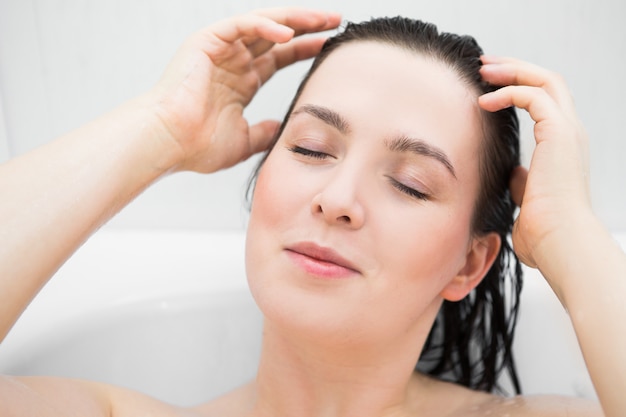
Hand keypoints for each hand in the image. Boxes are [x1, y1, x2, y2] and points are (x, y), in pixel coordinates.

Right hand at [148, 8, 340, 172]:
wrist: (169, 144)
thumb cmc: (197, 146)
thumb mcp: (243, 141)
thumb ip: (263, 133)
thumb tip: (281, 129)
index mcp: (241, 81)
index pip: (280, 58)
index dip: (305, 50)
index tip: (330, 48)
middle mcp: (233, 61)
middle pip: (277, 36)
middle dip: (307, 27)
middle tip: (337, 22)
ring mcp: (220, 49)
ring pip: (263, 23)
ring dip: (294, 19)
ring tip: (323, 20)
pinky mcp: (206, 41)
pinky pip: (241, 24)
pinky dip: (265, 26)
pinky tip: (289, 33)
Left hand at [478, 56, 591, 269]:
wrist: (560, 244)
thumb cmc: (544, 233)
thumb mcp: (527, 199)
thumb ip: (522, 182)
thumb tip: (513, 174)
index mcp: (563, 146)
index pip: (546, 102)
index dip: (518, 87)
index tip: (488, 87)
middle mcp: (570, 133)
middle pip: (548, 81)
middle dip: (515, 68)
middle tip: (485, 65)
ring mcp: (567, 131)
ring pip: (545, 80)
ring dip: (511, 71)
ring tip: (482, 71)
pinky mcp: (559, 133)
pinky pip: (533, 96)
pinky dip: (507, 93)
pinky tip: (485, 102)